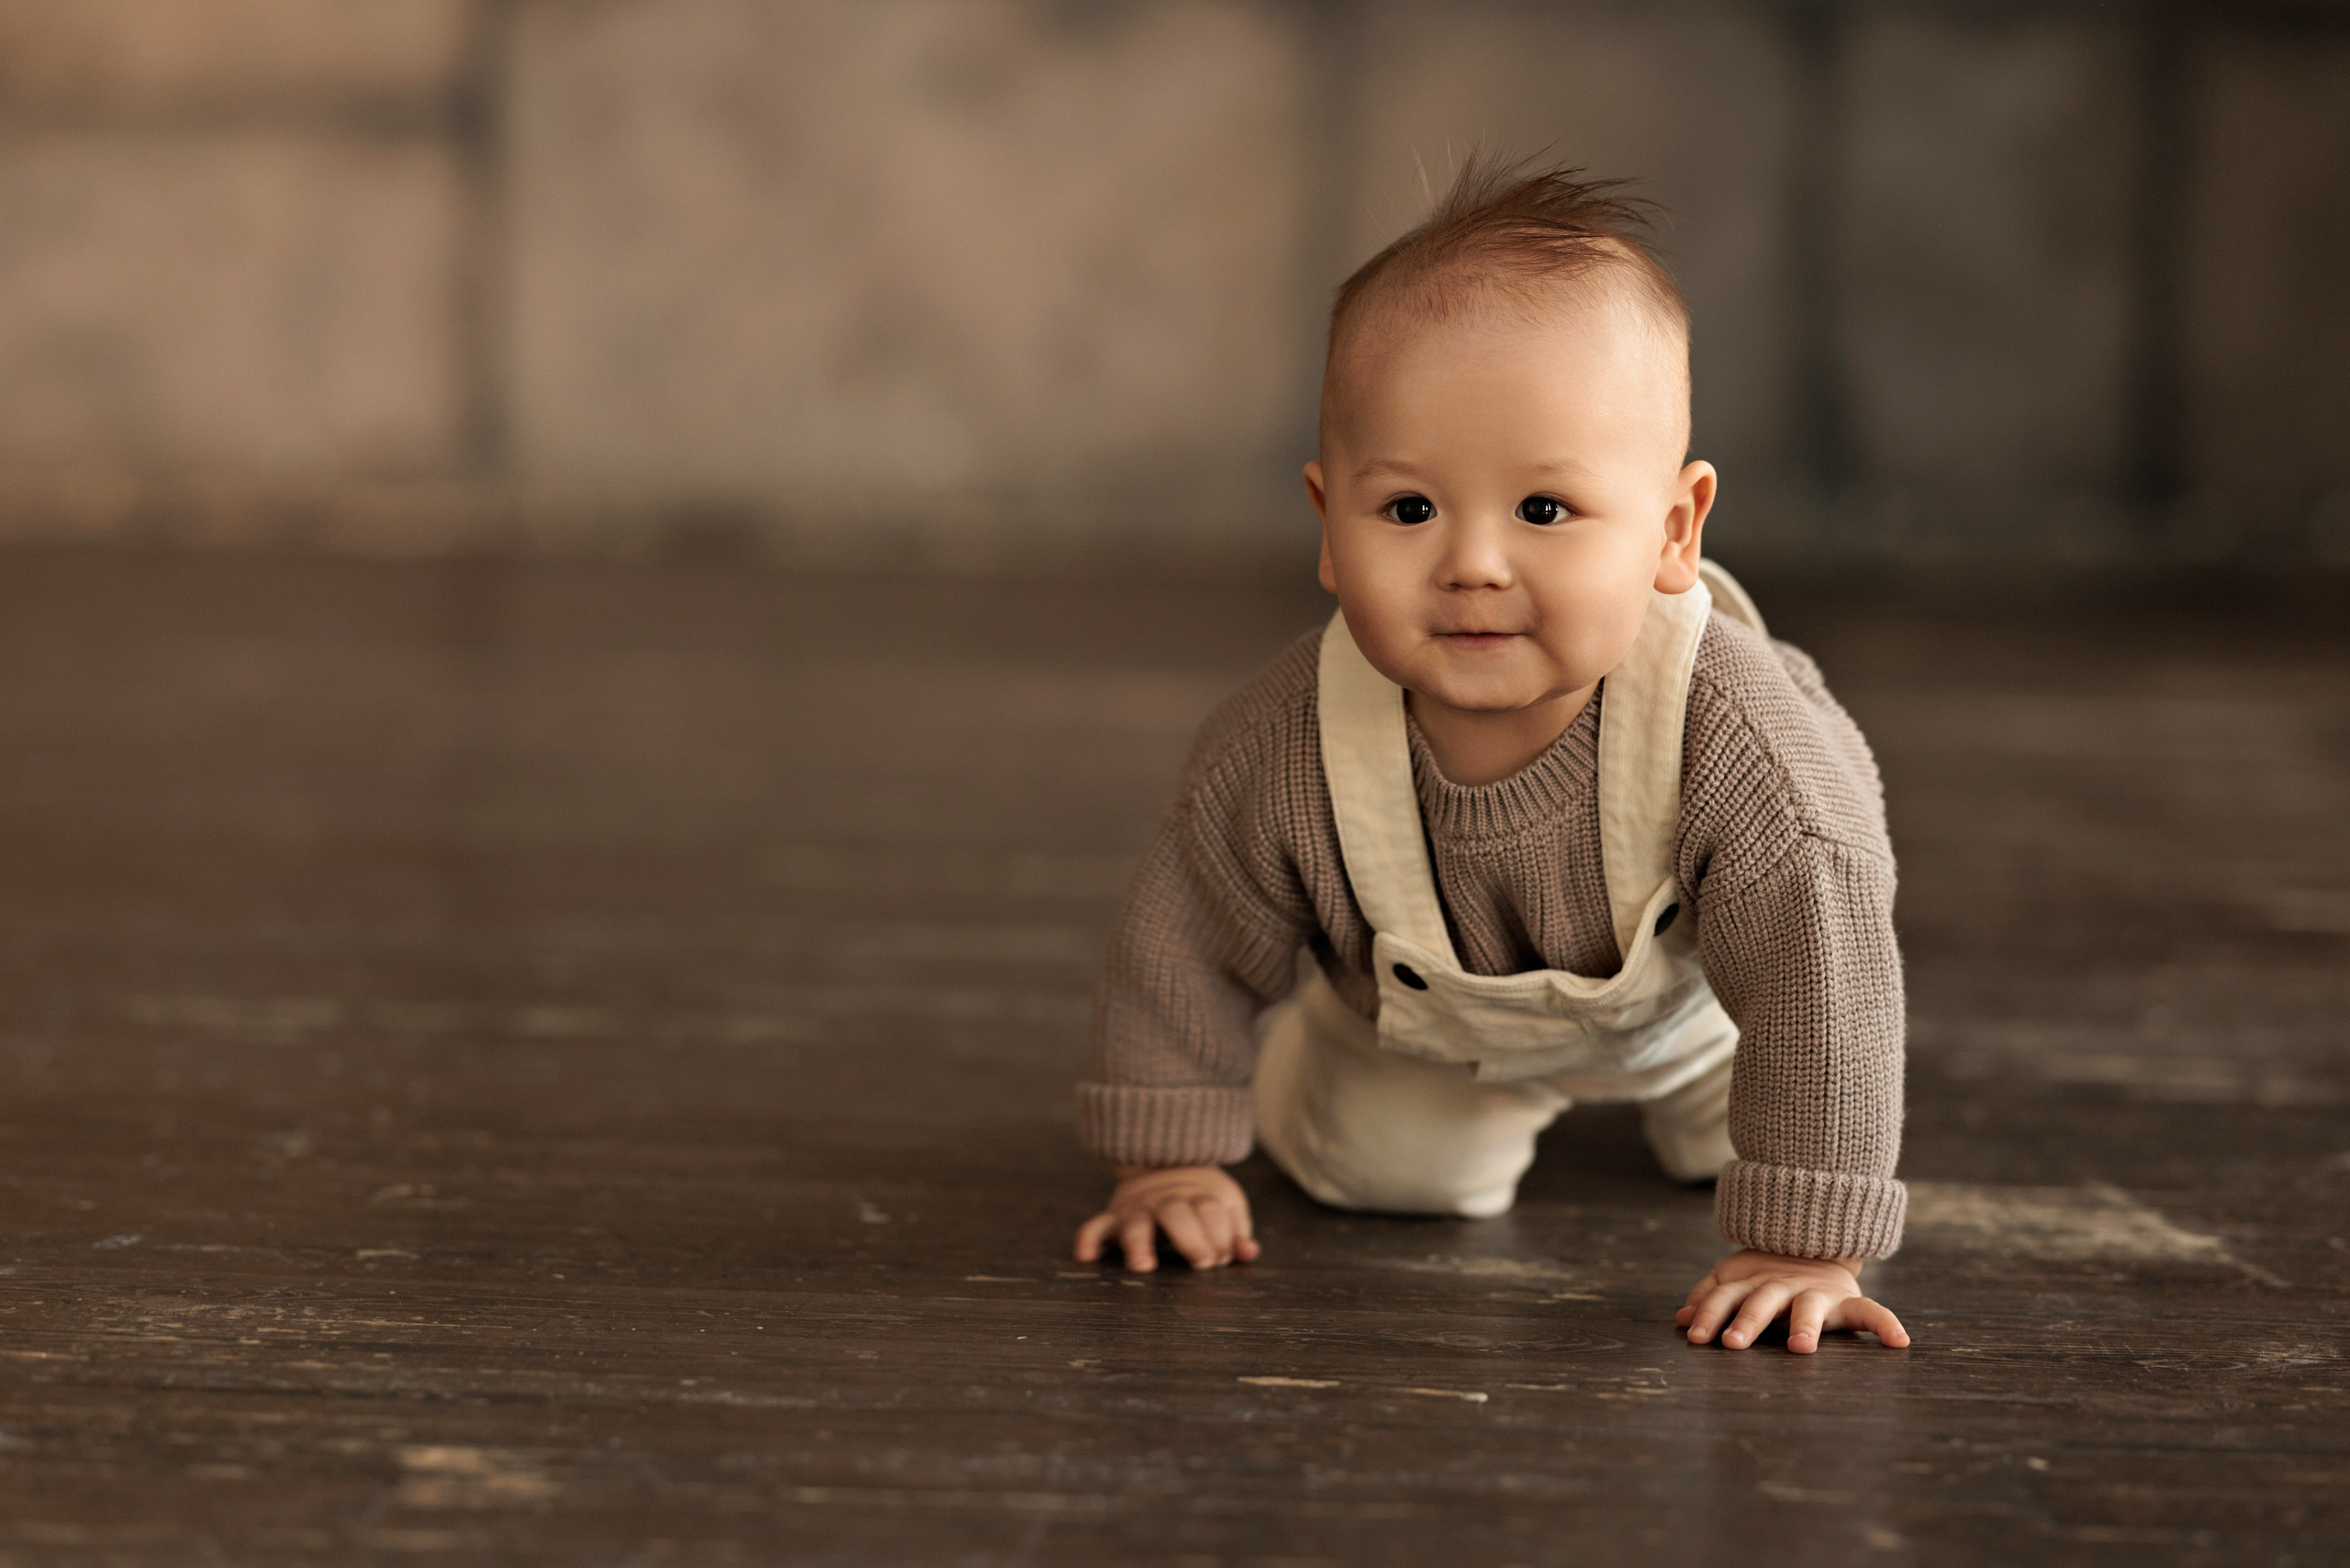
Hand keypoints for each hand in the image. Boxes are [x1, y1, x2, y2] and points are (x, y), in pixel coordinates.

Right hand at [1074, 1164, 1259, 1271]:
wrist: (1165, 1162)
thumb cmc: (1201, 1197)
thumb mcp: (1227, 1205)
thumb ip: (1236, 1230)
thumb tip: (1248, 1252)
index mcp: (1196, 1195)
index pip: (1210, 1210)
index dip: (1221, 1233)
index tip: (1224, 1255)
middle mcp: (1164, 1201)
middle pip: (1176, 1213)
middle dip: (1191, 1238)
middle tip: (1204, 1262)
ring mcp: (1137, 1209)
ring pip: (1135, 1223)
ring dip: (1139, 1243)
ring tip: (1143, 1266)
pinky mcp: (1113, 1219)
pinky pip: (1096, 1226)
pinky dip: (1088, 1239)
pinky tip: (1086, 1257)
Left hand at [1677, 1248, 1909, 1352]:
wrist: (1812, 1246)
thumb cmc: (1765, 1276)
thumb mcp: (1734, 1278)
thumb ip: (1709, 1296)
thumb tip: (1679, 1317)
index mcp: (1751, 1284)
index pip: (1725, 1297)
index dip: (1708, 1314)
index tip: (1695, 1336)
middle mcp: (1781, 1287)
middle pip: (1762, 1301)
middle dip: (1747, 1321)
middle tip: (1733, 1344)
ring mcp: (1815, 1292)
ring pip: (1809, 1307)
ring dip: (1805, 1326)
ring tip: (1802, 1347)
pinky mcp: (1848, 1300)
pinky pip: (1871, 1311)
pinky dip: (1886, 1325)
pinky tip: (1899, 1342)